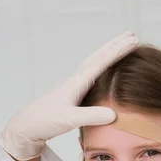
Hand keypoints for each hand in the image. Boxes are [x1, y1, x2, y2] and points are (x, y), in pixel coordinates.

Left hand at [0, 32, 137, 160]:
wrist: (27, 125)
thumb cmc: (46, 121)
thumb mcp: (70, 120)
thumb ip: (91, 116)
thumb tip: (114, 114)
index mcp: (77, 82)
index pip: (101, 62)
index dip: (118, 51)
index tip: (133, 41)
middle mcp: (76, 80)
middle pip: (98, 57)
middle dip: (115, 46)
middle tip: (132, 35)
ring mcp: (73, 85)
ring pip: (94, 63)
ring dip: (109, 54)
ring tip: (121, 46)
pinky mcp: (72, 93)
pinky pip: (91, 74)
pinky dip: (101, 66)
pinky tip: (105, 70)